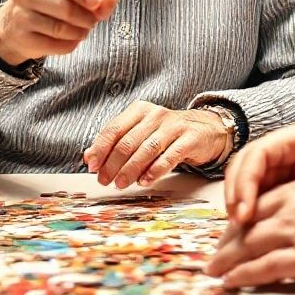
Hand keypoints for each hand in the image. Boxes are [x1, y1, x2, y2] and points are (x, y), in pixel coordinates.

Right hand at [0, 0, 117, 66]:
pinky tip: (71, 39)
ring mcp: (19, 14)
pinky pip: (54, 45)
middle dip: (85, 16)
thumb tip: (105, 4)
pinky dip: (70, 44)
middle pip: (62, 5)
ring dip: (80, 32)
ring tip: (84, 29)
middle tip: (94, 20)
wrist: (20, 22)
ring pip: (59, 28)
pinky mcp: (21, 37)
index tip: (96, 2)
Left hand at [84, 102, 227, 188]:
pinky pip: (169, 156)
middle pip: (128, 141)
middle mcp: (155, 115)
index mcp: (139, 110)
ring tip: (121, 184)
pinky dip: (155, 170)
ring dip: (131, 169)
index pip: (114, 129)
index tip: (92, 166)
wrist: (205, 129)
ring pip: (146, 149)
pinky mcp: (189, 139)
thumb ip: (115, 143)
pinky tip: (145, 181)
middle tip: (105, 181)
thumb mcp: (140, 133)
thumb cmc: (166, 134)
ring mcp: (173, 126)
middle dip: (113, 164)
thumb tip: (89, 158)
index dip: (100, 148)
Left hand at [206, 179, 294, 289]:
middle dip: (226, 243)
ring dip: (226, 260)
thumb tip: (294, 226)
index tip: (228, 237)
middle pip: (247, 225)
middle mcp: (293, 208)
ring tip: (213, 272)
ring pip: (249, 244)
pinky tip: (231, 281)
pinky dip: (242, 274)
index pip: (257, 207)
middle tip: (214, 258)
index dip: (238, 224)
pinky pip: (264, 266)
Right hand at [222, 103, 294, 225]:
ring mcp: (277, 167)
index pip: (258, 155)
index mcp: (292, 139)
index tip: (246, 209)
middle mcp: (277, 152)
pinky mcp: (280, 182)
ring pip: (245, 183)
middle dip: (234, 195)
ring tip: (239, 234)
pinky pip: (259, 195)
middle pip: (242, 168)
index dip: (247, 180)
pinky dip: (252, 212)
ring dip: (238, 205)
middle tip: (237, 226)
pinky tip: (252, 234)